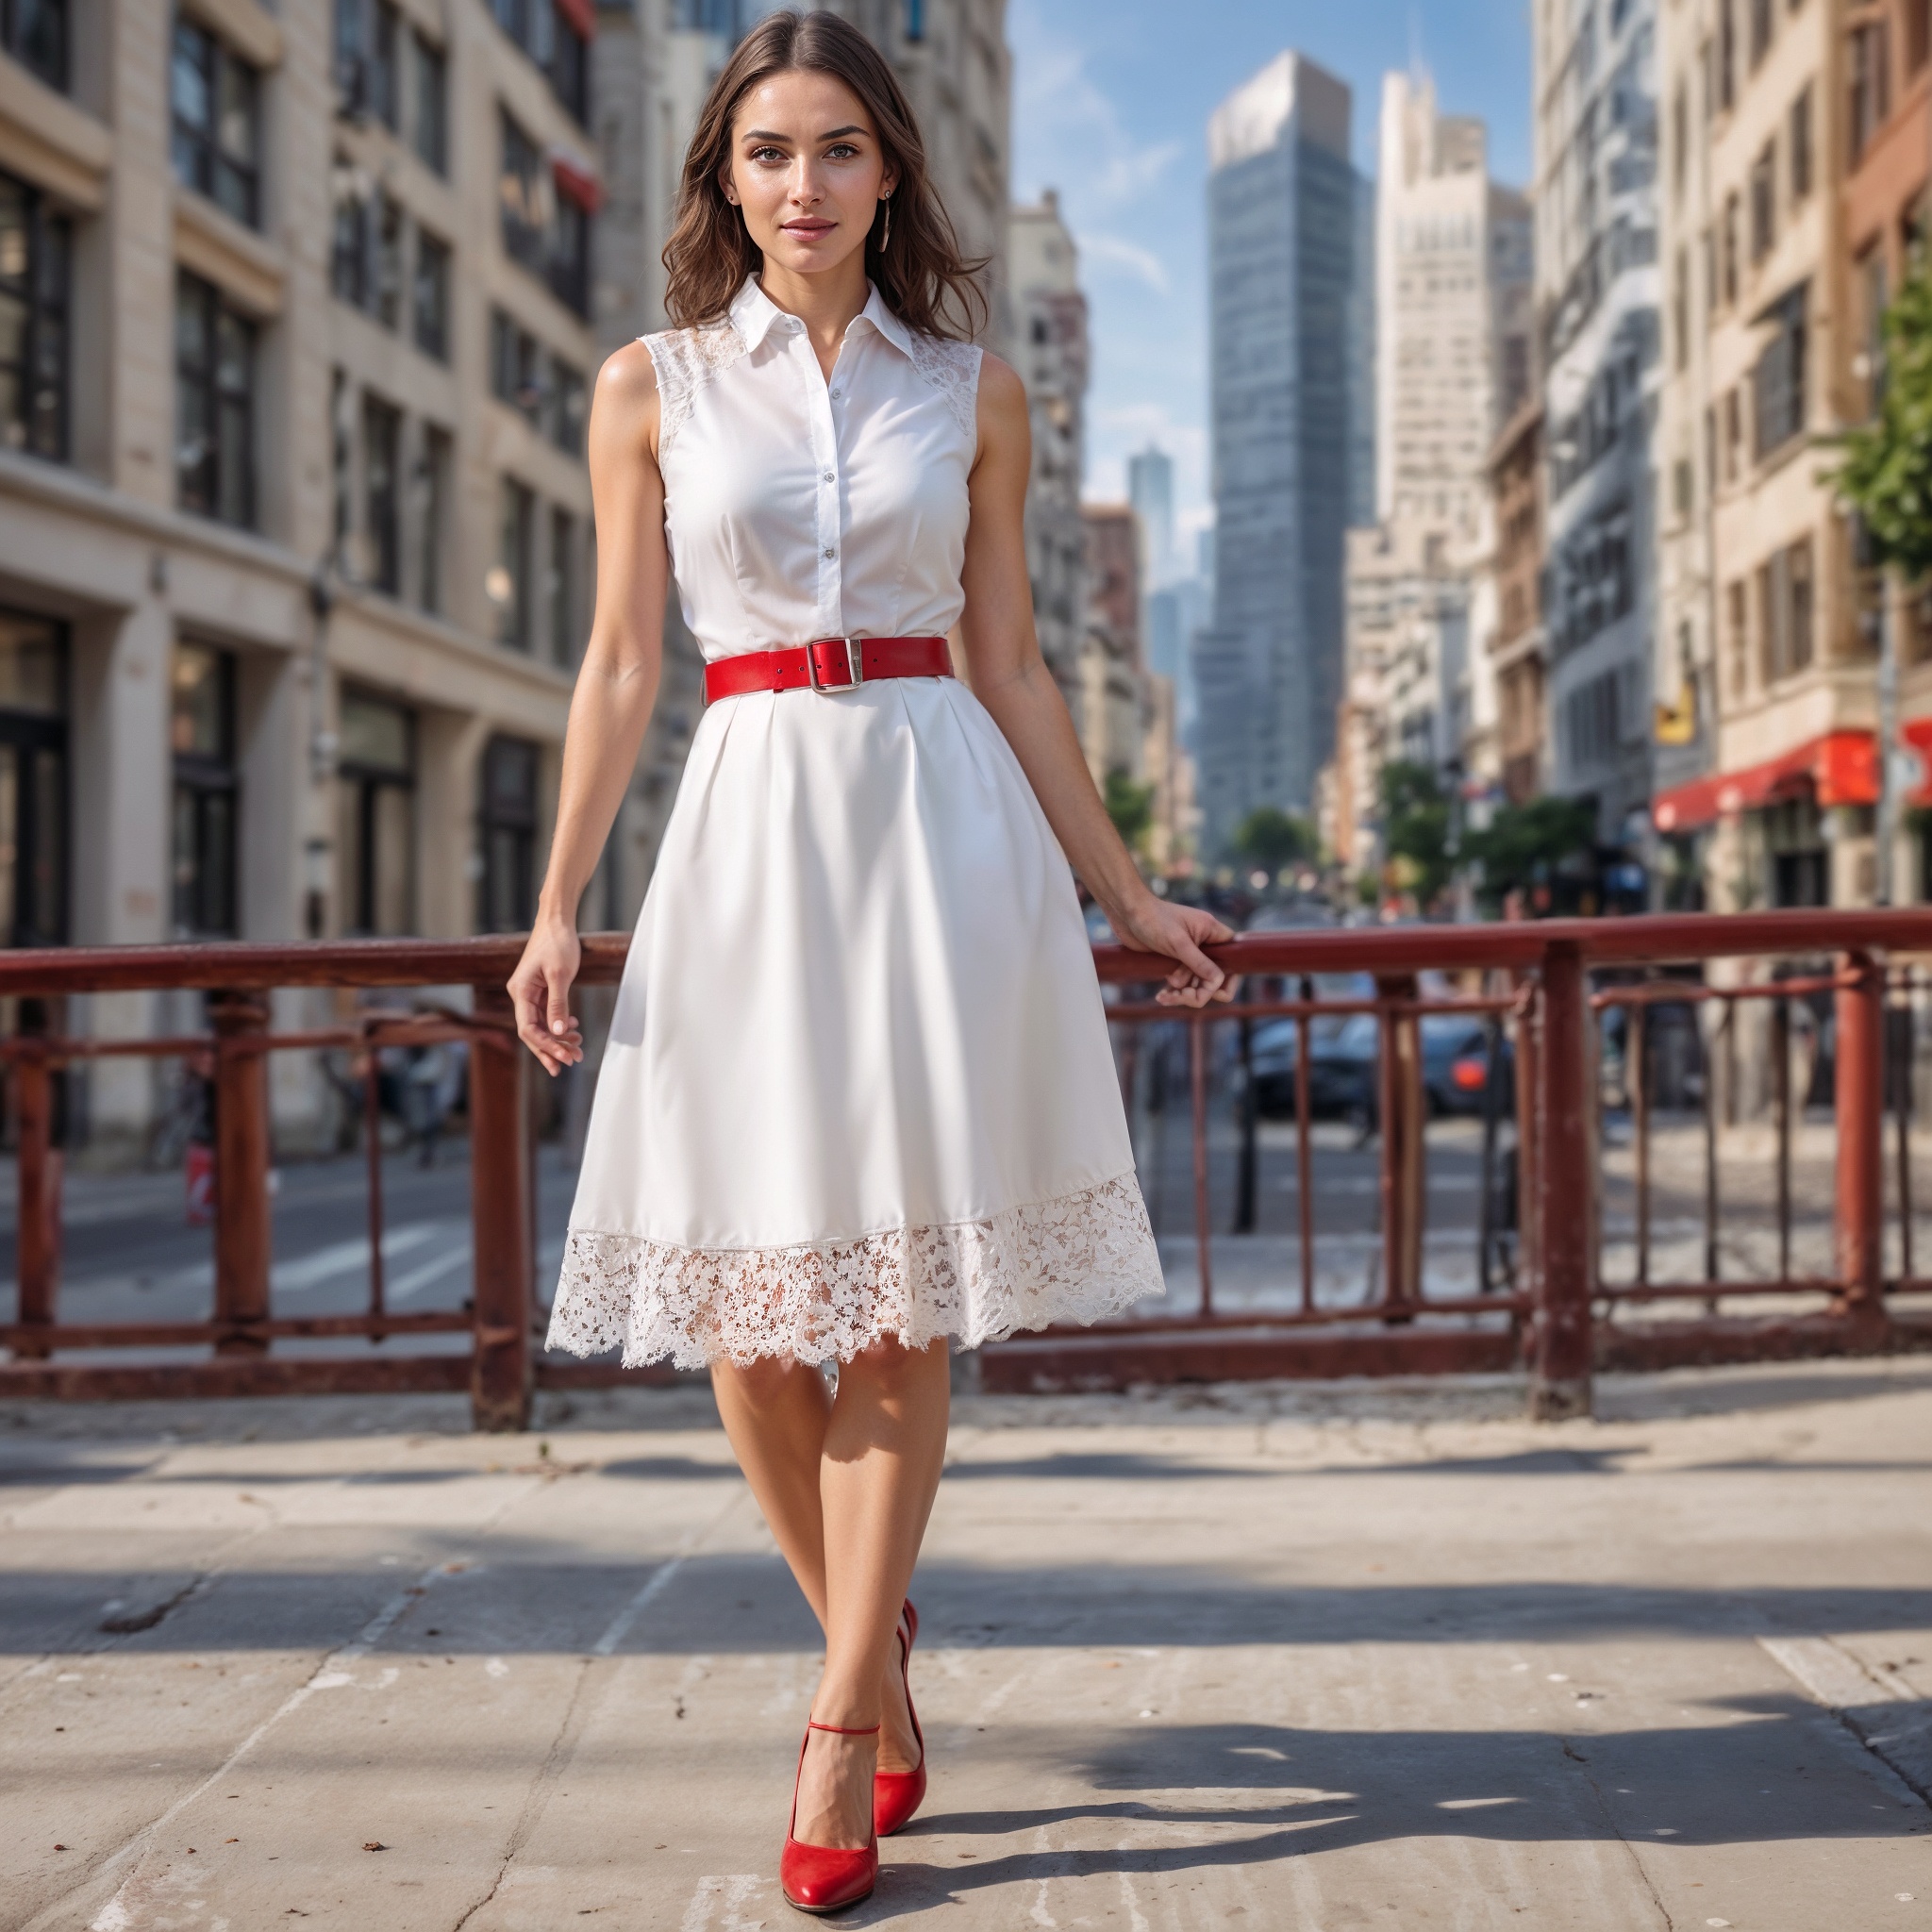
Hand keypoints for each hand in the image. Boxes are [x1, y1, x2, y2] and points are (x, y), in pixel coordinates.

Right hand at [508, 916, 583, 1076]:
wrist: (557, 921)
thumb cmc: (557, 943)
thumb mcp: (560, 975)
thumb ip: (558, 1005)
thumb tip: (557, 1033)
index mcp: (520, 992)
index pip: (528, 1029)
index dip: (545, 1046)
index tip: (564, 1057)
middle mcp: (521, 995)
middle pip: (533, 1031)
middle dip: (552, 1048)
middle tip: (571, 1062)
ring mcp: (529, 993)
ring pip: (541, 1024)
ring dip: (558, 1038)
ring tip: (578, 1048)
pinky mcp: (539, 990)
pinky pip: (546, 1014)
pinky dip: (559, 1024)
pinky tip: (573, 1028)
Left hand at [1108, 896, 1237, 1007]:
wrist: (1127, 912)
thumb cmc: (1153, 920)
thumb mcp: (1178, 942)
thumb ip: (1199, 963)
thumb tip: (1218, 982)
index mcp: (1212, 933)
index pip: (1232, 959)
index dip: (1227, 979)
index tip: (1211, 990)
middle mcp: (1204, 945)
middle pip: (1214, 978)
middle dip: (1200, 992)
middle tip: (1181, 995)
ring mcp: (1189, 955)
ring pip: (1197, 985)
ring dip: (1183, 995)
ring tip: (1164, 996)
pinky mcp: (1174, 962)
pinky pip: (1182, 984)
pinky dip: (1174, 993)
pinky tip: (1161, 996)